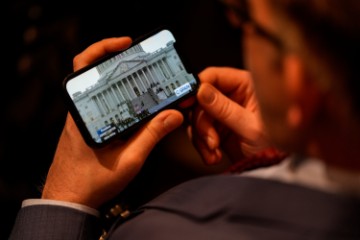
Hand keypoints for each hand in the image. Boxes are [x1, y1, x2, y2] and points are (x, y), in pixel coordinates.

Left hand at [41, 37, 183, 207]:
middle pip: (92, 71)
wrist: (68, 200)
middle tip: (137, 57)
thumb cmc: (91, 182)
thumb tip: (173, 115)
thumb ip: (152, 135)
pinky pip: (100, 104)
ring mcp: (81, 119)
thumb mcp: (129, 159)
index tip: (127, 43)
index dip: (105, 48)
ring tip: (139, 79)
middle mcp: (80, 111)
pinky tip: (132, 104)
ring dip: (116, 79)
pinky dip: (116, 97)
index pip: (86, 67)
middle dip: (114, 59)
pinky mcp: (85, 127)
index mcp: (85, 112)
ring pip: (98, 88)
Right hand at [189, 67, 269, 164]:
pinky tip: (214, 156)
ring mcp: (223, 113)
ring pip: (197, 118)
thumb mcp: (250, 127)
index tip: (186, 102)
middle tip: (210, 140)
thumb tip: (202, 91)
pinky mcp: (217, 129)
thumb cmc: (275, 145)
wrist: (274, 170)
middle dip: (201, 123)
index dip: (197, 87)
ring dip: (201, 137)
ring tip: (213, 151)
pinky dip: (202, 146)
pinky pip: (199, 133)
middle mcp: (232, 96)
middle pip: (200, 100)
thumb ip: (225, 109)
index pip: (214, 77)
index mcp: (245, 86)